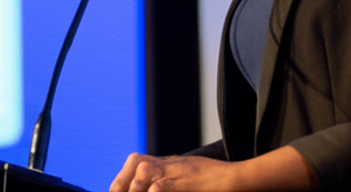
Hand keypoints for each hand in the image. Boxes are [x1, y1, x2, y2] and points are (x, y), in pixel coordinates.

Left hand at [110, 147, 319, 191]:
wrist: (234, 178)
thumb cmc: (213, 179)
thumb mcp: (185, 172)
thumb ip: (168, 176)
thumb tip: (152, 184)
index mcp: (165, 162)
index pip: (134, 164)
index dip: (121, 179)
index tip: (115, 189)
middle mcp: (166, 163)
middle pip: (134, 167)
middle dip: (122, 184)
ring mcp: (174, 171)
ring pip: (142, 177)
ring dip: (133, 188)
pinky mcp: (182, 181)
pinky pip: (159, 186)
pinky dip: (151, 191)